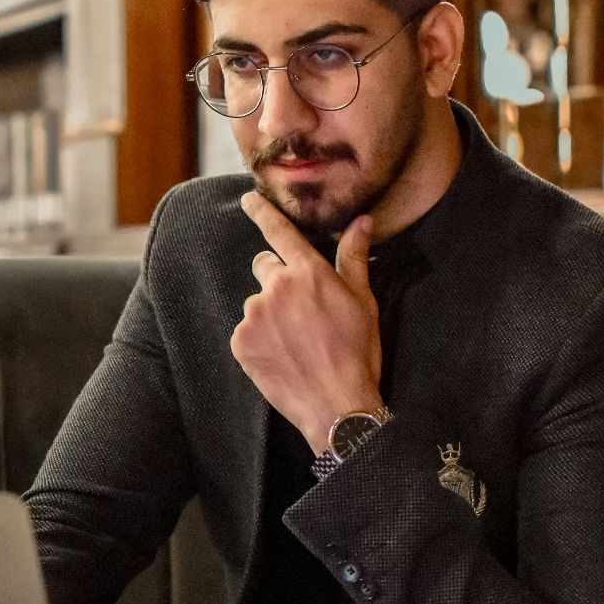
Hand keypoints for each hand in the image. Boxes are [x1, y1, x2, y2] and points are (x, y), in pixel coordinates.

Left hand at [232, 191, 383, 452]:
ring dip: (270, 314)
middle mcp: (276, 286)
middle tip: (301, 311)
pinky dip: (259, 340)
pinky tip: (282, 356)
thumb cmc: (357, 352)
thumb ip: (353, 257)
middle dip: (278, 280)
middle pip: (264, 266)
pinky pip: (245, 330)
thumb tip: (362, 220)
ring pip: (257, 302)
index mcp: (308, 272)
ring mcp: (255, 315)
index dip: (261, 211)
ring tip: (295, 341)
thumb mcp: (363, 301)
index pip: (279, 231)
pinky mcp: (240, 341)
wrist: (336, 404)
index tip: (248, 199)